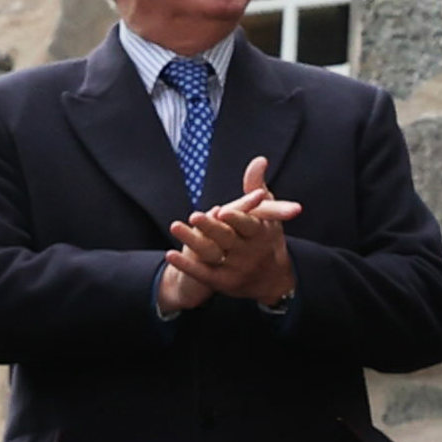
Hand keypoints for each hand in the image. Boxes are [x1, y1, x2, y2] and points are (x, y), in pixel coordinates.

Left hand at [156, 155, 304, 313]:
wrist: (272, 278)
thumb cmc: (266, 237)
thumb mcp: (267, 213)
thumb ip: (256, 185)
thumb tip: (259, 159)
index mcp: (261, 233)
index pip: (249, 226)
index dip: (237, 219)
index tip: (223, 211)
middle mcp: (249, 253)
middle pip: (228, 239)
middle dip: (212, 228)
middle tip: (195, 215)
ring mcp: (236, 269)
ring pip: (212, 254)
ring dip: (193, 242)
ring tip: (175, 226)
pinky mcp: (223, 282)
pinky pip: (203, 273)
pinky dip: (186, 265)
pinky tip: (169, 254)